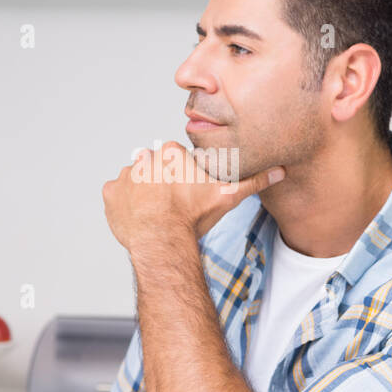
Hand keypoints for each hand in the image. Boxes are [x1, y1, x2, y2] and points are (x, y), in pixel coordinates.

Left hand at [102, 140, 284, 250]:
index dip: (187, 177)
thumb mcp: (229, 195)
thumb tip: (280, 170)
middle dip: (165, 183)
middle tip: (177, 204)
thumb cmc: (194, 215)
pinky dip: (127, 204)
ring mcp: (125, 175)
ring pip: (137, 180)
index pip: (179, 159)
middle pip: (157, 168)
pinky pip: (119, 195)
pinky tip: (141, 216)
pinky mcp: (111, 194)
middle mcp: (145, 158)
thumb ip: (253, 181)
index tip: (192, 191)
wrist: (162, 238)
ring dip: (145, 192)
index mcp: (172, 153)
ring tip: (159, 212)